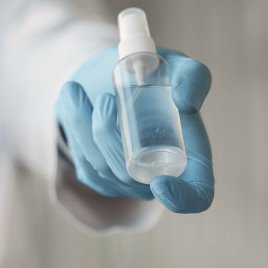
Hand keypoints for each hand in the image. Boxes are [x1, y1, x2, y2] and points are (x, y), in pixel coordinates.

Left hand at [56, 46, 213, 212]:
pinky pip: (83, 162)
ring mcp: (126, 181)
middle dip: (111, 138)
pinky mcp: (98, 176)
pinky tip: (69, 99)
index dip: (183, 199)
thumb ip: (192, 77)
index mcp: (191, 158)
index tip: (162, 183)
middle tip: (104, 99)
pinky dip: (72, 128)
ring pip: (102, 168)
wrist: (118, 76)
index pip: (197, 196)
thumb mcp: (179, 67)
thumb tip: (185, 102)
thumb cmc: (158, 76)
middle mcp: (159, 176)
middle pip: (131, 176)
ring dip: (83, 126)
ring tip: (74, 89)